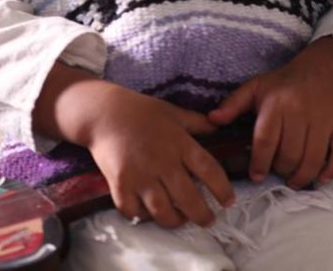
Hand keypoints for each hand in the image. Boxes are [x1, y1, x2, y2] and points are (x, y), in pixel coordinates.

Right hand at [81, 87, 234, 227]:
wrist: (104, 113)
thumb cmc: (141, 111)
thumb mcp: (173, 112)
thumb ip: (197, 122)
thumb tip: (218, 126)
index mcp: (179, 143)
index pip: (209, 170)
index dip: (222, 189)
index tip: (229, 201)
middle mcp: (163, 162)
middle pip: (188, 198)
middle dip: (202, 215)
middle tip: (208, 221)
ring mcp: (141, 176)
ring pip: (163, 211)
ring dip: (175, 221)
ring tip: (181, 220)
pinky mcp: (120, 185)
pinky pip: (134, 212)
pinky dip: (142, 217)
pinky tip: (149, 214)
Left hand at [208, 37, 332, 188]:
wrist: (324, 68)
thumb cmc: (285, 81)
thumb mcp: (256, 87)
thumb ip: (233, 104)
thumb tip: (211, 120)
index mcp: (276, 104)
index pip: (265, 141)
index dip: (259, 164)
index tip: (256, 176)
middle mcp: (300, 113)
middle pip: (289, 155)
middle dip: (281, 172)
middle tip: (278, 174)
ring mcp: (323, 120)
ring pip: (312, 160)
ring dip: (302, 177)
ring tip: (294, 181)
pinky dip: (330, 172)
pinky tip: (320, 178)